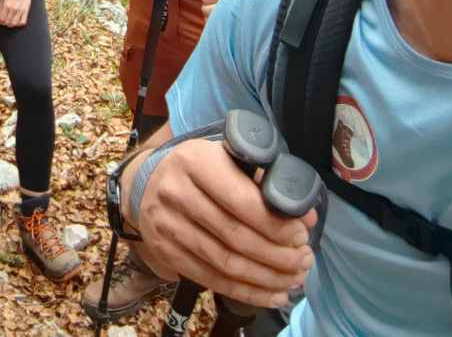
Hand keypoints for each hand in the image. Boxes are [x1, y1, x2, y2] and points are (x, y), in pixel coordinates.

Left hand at [0, 0, 31, 26]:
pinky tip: (17, 22)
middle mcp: (13, 8)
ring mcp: (20, 10)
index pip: (1, 18)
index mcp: (6, 5)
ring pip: (14, 23)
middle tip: (3, 23)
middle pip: (7, 22)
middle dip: (4, 24)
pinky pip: (22, 22)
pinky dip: (19, 24)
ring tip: (9, 23)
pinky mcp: (26, 11)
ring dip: (11, 25)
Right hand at [129, 137, 315, 309]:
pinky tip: (273, 294)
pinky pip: (212, 280)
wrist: (146, 183)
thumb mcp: (225, 157)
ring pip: (226, 263)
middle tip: (304, 260)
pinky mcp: (166, 253)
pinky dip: (247, 292)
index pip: (240, 200)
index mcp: (195, 161)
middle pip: (235, 236)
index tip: (301, 235)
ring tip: (294, 278)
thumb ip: (262, 181)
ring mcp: (167, 226)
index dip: (275, 224)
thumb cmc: (199, 169)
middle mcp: (176, 193)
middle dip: (278, 255)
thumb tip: (305, 216)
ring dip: (267, 277)